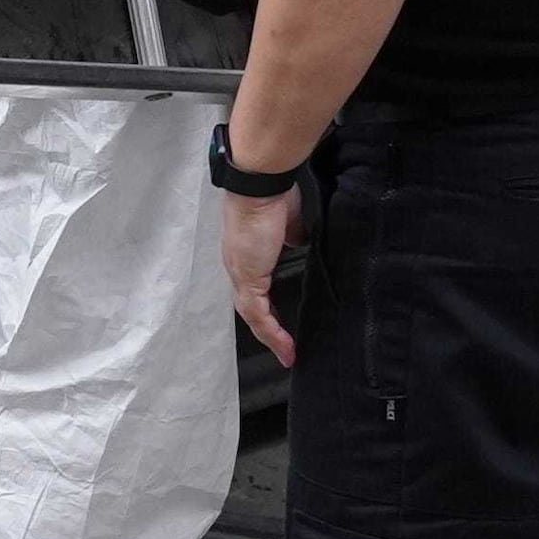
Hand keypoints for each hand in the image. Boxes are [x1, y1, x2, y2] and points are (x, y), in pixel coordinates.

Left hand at [221, 180, 298, 367]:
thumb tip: (300, 241)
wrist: (260, 184)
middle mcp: (238, 264)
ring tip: (287, 355)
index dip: (268, 307)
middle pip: (250, 307)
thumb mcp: (290, 220)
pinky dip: (271, 331)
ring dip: (270, 336)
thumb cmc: (275, 193)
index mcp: (246, 252)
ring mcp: (240, 272)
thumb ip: (293, 235)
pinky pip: (257, 313)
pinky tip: (285, 346)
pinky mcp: (247, 277)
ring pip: (252, 314)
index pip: (254, 287)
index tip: (282, 322)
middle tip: (285, 349)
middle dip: (268, 329)